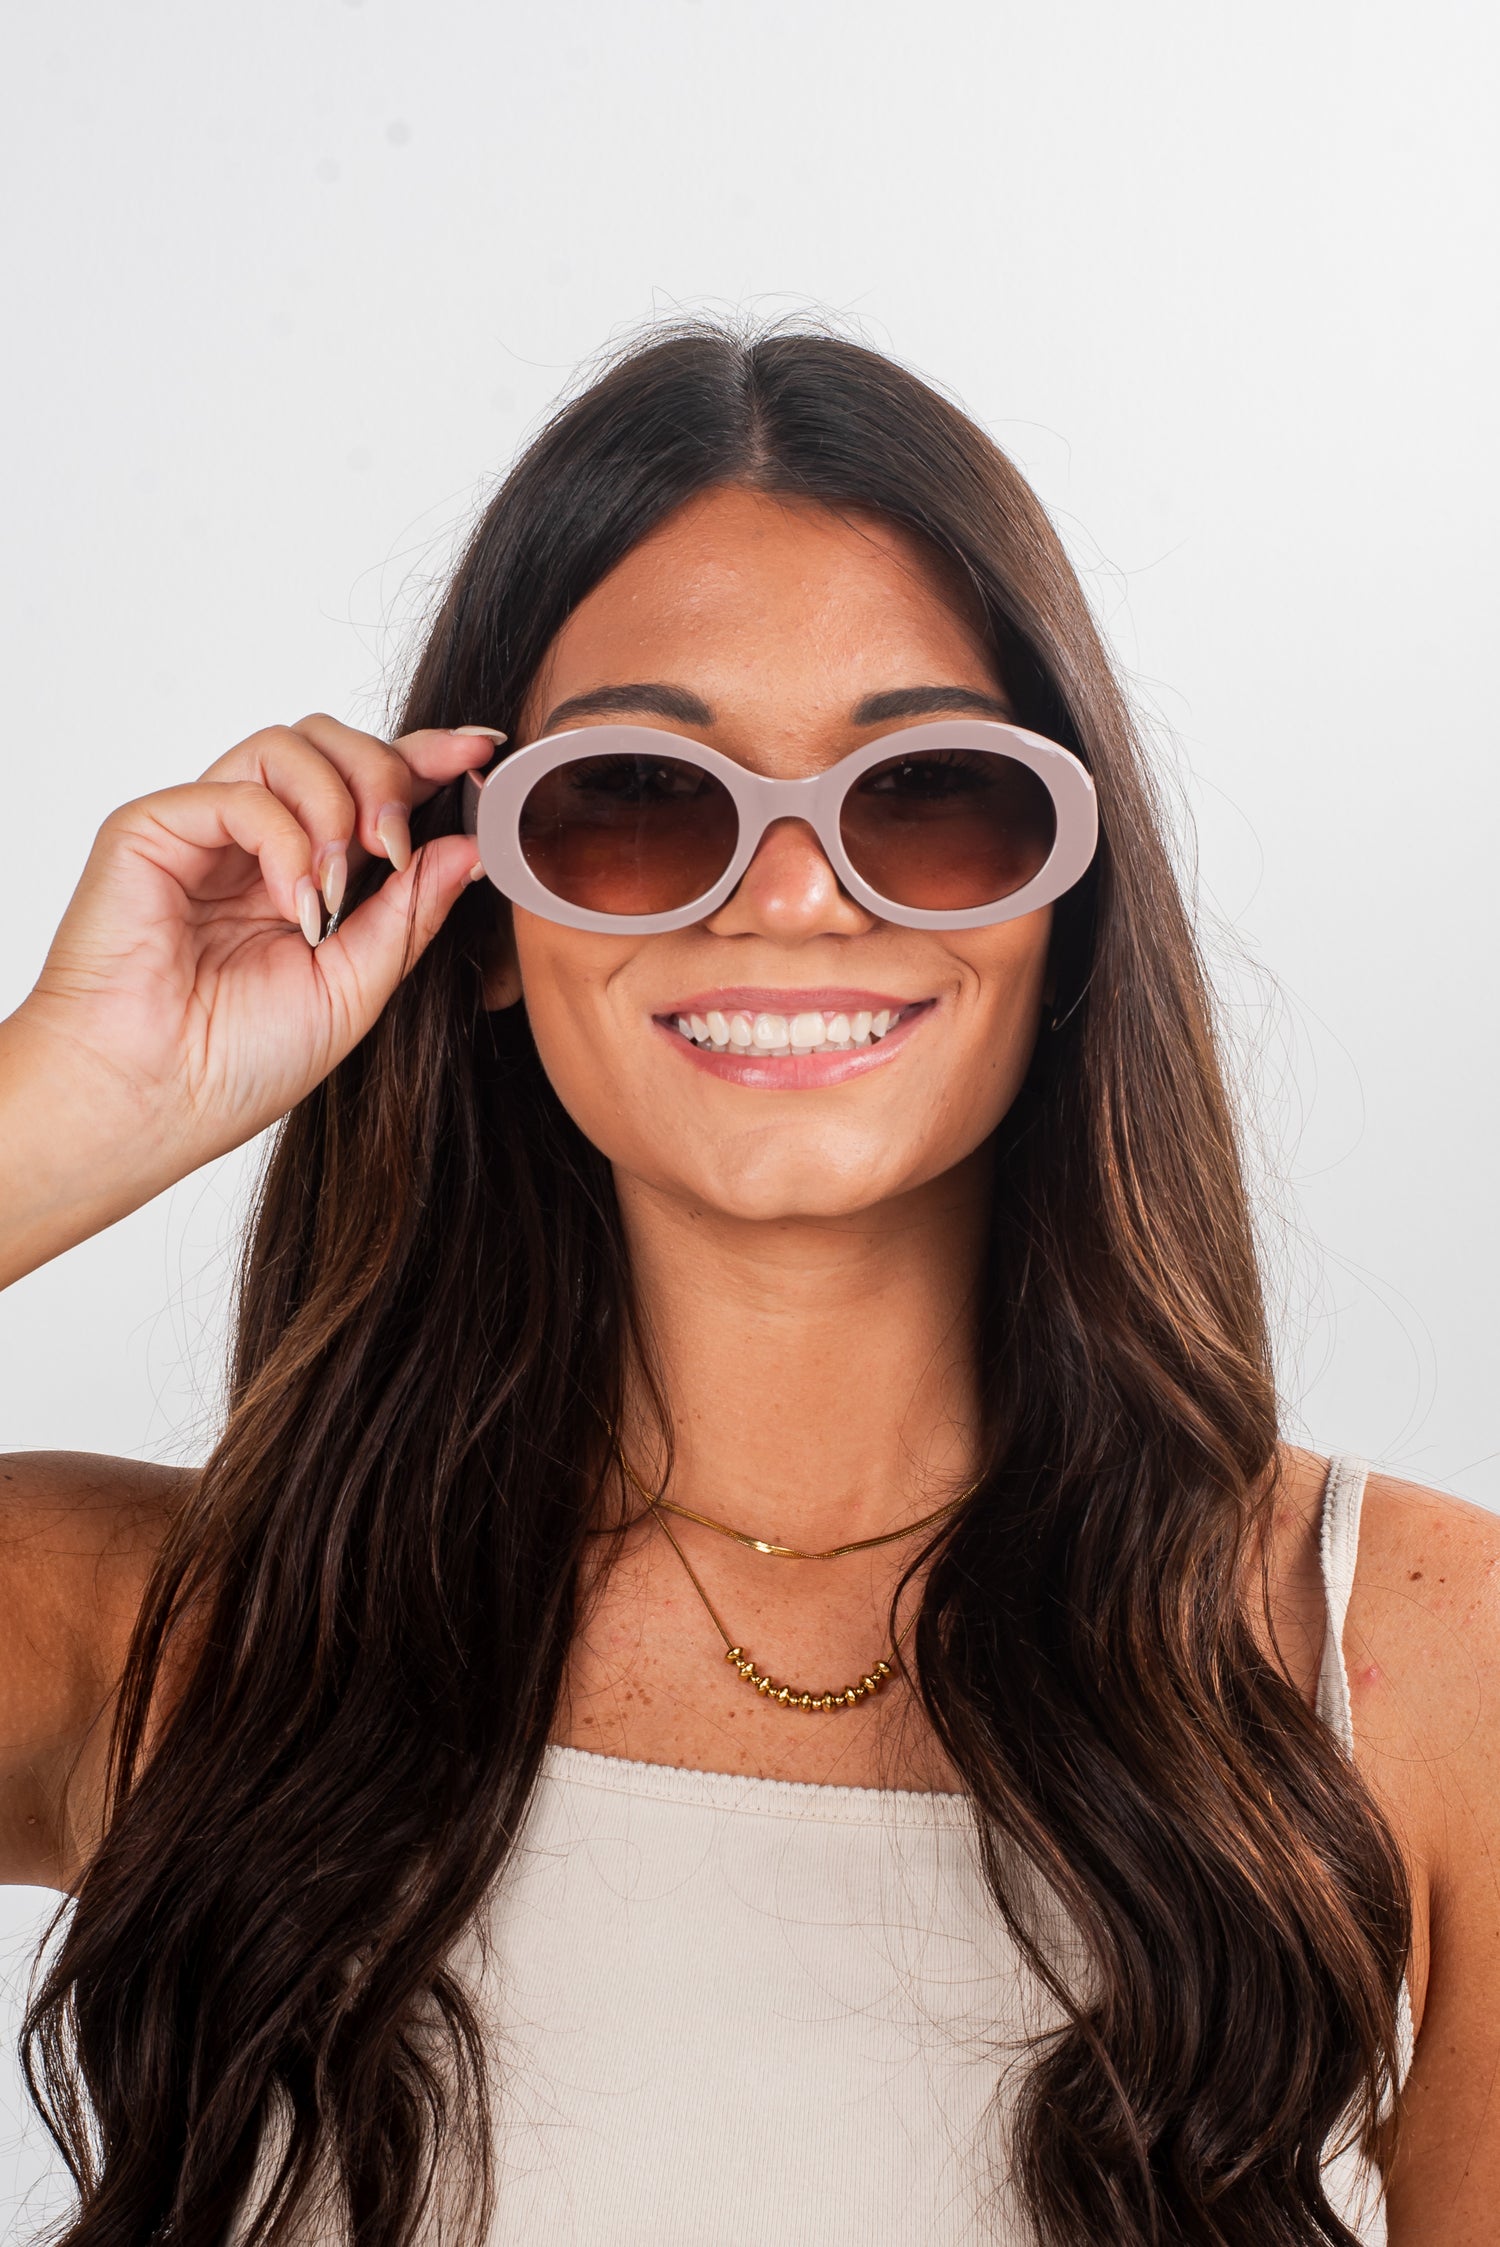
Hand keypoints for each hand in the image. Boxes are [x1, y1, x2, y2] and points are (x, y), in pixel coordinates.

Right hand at [13, 713, 498, 1195]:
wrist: (156, 1102)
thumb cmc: (239, 1062)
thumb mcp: (356, 987)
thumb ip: (410, 914)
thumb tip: (471, 846)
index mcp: (306, 875)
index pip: (370, 788)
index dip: (428, 761)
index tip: (483, 755)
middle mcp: (256, 842)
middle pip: (333, 744)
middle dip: (387, 774)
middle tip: (397, 844)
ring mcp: (204, 831)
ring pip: (288, 746)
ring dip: (338, 805)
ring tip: (340, 888)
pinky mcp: (153, 829)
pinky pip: (240, 792)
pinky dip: (285, 840)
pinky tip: (294, 905)